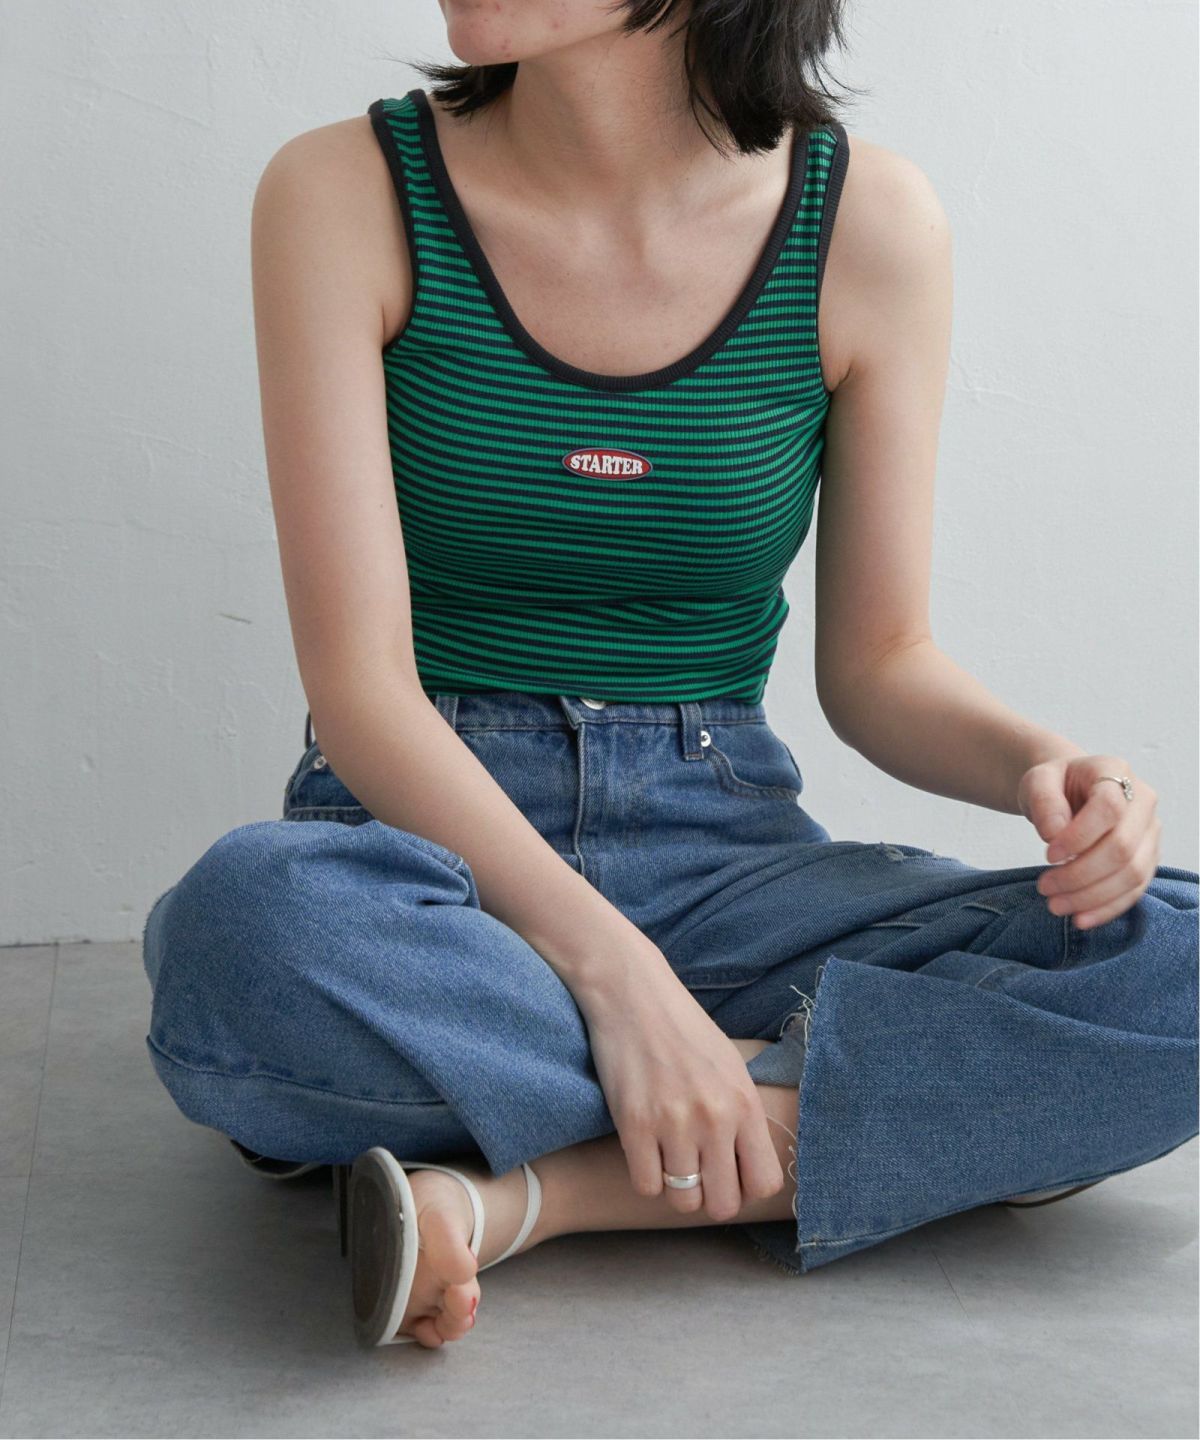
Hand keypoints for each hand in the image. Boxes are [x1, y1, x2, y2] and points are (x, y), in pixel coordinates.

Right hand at [575, 953, 785, 1221]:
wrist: (633, 993)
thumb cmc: (683, 1028)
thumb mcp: (730, 1065)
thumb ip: (743, 1115)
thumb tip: (751, 1165)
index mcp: (744, 1102)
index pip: (764, 1183)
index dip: (745, 1188)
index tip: (728, 1174)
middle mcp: (715, 1117)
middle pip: (723, 1204)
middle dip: (710, 1197)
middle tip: (696, 1174)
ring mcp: (674, 1123)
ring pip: (683, 1202)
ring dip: (675, 1187)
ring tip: (668, 1158)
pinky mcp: (634, 1124)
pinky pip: (645, 1186)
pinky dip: (645, 1176)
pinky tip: (644, 1150)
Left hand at [1018, 753, 1160, 930]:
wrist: (1067, 792)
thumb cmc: (1054, 785)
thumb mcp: (1037, 781)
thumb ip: (1043, 800)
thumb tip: (1054, 833)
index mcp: (1116, 772)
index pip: (1109, 807)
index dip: (1079, 836)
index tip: (1048, 855)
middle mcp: (1142, 802)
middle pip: (1123, 847)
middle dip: (1081, 874)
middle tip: (1045, 887)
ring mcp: (1150, 832)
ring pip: (1133, 874)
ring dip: (1092, 896)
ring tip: (1055, 904)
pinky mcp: (1147, 859)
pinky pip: (1135, 890)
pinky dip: (1107, 908)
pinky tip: (1079, 918)